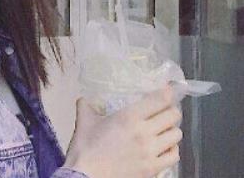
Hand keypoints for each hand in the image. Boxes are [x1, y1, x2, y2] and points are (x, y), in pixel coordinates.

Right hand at [63, 84, 182, 177]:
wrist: (87, 177)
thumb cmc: (85, 149)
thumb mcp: (84, 122)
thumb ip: (86, 106)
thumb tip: (84, 100)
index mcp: (129, 117)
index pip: (159, 100)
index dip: (168, 93)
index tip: (168, 90)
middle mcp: (144, 132)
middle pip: (173, 116)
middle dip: (171, 110)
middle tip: (164, 110)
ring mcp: (151, 152)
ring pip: (176, 135)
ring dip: (171, 130)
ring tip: (164, 129)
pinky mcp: (153, 169)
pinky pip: (174, 155)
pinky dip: (171, 149)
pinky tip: (163, 147)